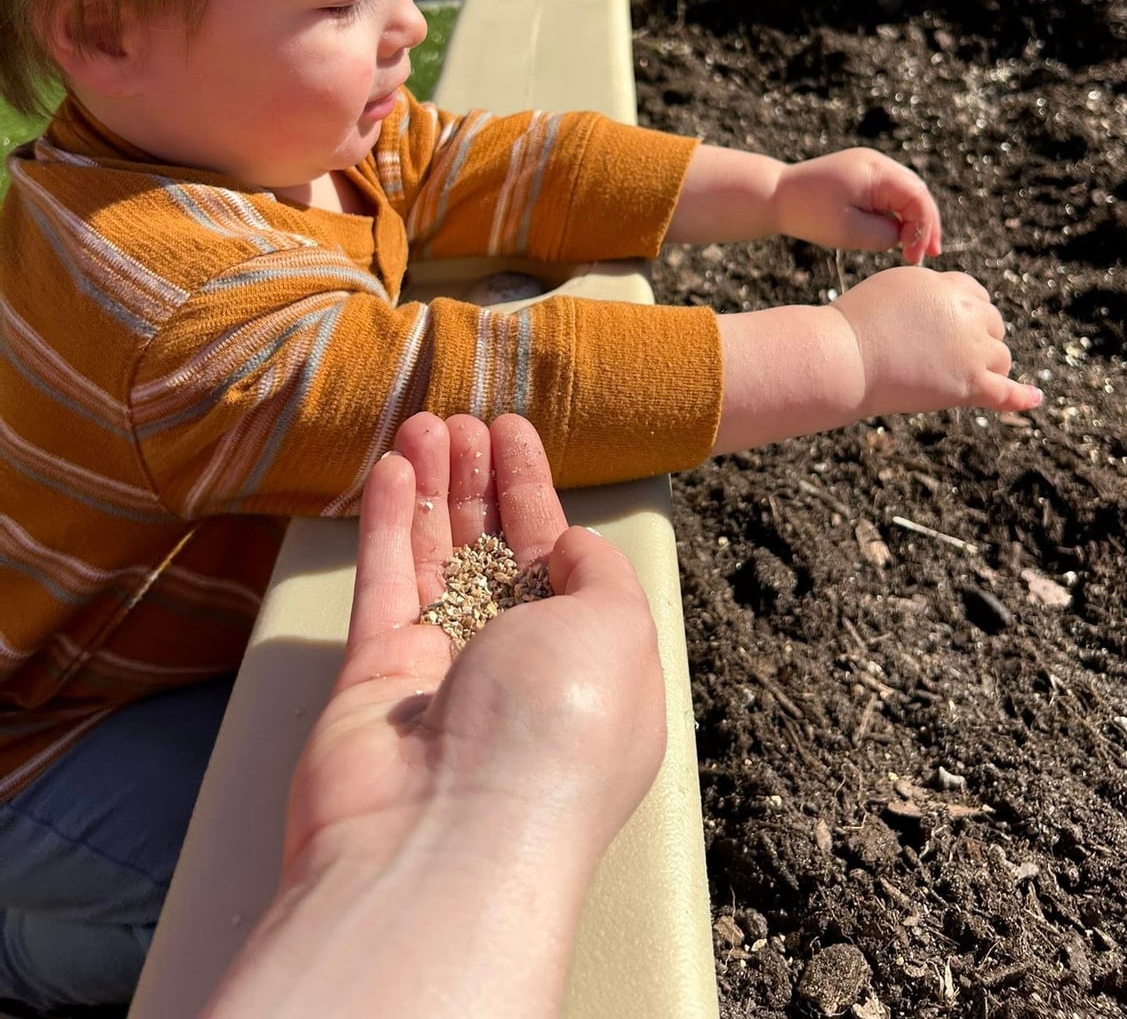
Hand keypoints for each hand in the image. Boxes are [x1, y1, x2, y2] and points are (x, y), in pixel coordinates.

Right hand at [281, 412, 665, 884]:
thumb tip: (569, 545)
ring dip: (431, 488)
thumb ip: (599, 574)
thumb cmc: (555, 735)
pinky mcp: (376, 680)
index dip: (535, 488)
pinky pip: (384, 584)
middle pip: (492, 551)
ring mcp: (442, 675)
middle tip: (459, 420)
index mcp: (590, 665)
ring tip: (422, 425)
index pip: (559, 556)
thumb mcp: (620, 630)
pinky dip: (387, 524)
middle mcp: (517, 671)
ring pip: (434, 560)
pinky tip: (390, 470)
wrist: (450, 836)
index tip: (511, 431)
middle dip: (478, 481)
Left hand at [774, 148, 941, 263]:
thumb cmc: (808, 213)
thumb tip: (902, 236)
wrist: (775, 195)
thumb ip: (883, 235)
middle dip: (926, 224)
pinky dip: (898, 214)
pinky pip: (890, 194)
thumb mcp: (848, 232)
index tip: (917, 256)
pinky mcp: (862, 177)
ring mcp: (870, 167)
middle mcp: (877, 163)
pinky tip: (900, 236)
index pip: (917, 197)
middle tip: (931, 255)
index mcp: (876, 170)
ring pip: (905, 193)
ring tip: (917, 250)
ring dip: (914, 220)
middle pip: (916, 192)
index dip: (924, 228)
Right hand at [833, 267, 1041, 416]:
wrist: (845, 357)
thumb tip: (938, 310)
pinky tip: (1034, 398)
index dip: (967, 312)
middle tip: (947, 355)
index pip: (976, 295)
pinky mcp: (970, 385)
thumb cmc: (855, 326)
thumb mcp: (891, 290)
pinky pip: (1006, 393)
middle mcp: (966, 312)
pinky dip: (1022, 397)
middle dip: (977, 338)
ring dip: (986, 366)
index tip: (952, 326)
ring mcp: (971, 350)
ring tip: (957, 378)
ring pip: (1000, 357)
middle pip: (992, 324)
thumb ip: (923, 295)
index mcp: (946, 285)